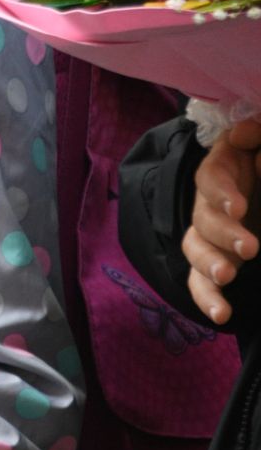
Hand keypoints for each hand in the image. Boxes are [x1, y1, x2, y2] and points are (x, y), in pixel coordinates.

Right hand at [184, 119, 260, 323]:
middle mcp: (208, 203)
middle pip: (202, 218)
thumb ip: (257, 139)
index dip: (220, 192)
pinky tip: (222, 315)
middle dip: (223, 234)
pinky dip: (207, 298)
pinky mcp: (214, 262)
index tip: (239, 207)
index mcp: (223, 171)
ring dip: (209, 263)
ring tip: (228, 276)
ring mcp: (208, 235)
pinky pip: (199, 282)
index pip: (210, 177)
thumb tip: (243, 134)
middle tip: (250, 247)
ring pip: (194, 249)